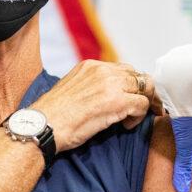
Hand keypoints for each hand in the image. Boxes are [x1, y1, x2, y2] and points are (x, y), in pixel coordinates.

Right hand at [33, 60, 162, 152]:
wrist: (43, 126)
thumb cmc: (53, 116)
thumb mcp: (73, 90)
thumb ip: (92, 87)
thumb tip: (108, 96)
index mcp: (91, 66)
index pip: (123, 69)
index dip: (132, 85)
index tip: (134, 97)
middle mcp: (103, 70)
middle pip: (138, 75)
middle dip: (146, 92)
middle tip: (148, 107)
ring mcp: (111, 84)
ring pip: (145, 88)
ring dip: (144, 104)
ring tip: (135, 118)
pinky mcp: (118, 101)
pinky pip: (142, 105)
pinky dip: (138, 117)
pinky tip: (126, 125)